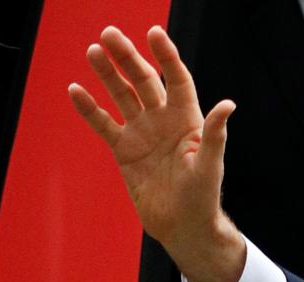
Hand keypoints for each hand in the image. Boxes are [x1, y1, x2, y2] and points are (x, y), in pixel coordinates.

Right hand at [68, 26, 244, 281]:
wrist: (183, 226)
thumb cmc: (203, 198)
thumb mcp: (210, 166)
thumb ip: (215, 135)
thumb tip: (227, 105)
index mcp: (188, 120)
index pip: (177, 80)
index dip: (167, 56)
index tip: (154, 33)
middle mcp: (164, 121)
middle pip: (143, 81)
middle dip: (127, 58)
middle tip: (109, 34)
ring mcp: (142, 133)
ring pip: (121, 97)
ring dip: (107, 75)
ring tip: (93, 51)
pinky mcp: (124, 150)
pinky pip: (103, 124)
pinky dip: (89, 109)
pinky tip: (76, 90)